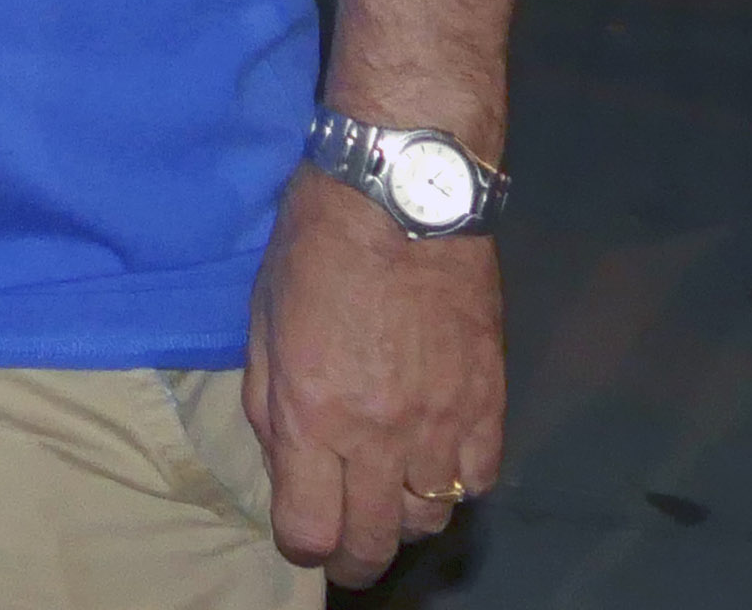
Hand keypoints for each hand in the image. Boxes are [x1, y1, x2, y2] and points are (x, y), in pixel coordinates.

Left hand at [246, 169, 504, 585]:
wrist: (403, 195)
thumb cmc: (315, 244)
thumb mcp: (262, 320)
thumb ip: (269, 403)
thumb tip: (284, 462)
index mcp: (311, 414)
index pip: (311, 529)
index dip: (302, 543)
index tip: (301, 532)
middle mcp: (378, 435)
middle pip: (375, 542)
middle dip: (354, 557)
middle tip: (346, 546)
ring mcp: (440, 424)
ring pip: (431, 519)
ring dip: (404, 517)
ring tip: (390, 495)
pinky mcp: (489, 403)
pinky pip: (479, 480)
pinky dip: (456, 483)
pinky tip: (437, 460)